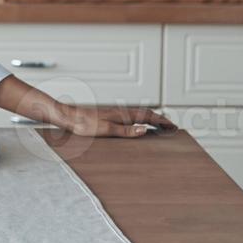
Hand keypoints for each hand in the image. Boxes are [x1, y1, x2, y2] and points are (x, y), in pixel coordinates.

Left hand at [58, 104, 176, 137]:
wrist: (68, 117)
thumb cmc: (84, 124)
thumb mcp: (106, 130)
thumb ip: (126, 131)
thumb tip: (145, 129)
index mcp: (123, 115)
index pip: (148, 117)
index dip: (162, 122)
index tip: (174, 127)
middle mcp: (121, 112)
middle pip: (146, 114)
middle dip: (160, 120)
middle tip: (171, 127)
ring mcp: (115, 113)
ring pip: (138, 115)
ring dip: (151, 120)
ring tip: (159, 126)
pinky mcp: (108, 116)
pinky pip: (130, 117)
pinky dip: (140, 120)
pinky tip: (136, 126)